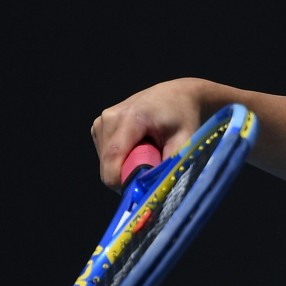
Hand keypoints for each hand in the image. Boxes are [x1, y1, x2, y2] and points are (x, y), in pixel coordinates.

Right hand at [90, 78, 205, 190]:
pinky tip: (139, 144)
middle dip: (129, 172)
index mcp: (131, 117)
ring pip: (105, 161)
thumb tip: (155, 190)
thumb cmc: (185, 117)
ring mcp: (102, 120)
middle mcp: (110, 116)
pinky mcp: (99, 126)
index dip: (122, 181)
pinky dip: (122, 156)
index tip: (141, 189)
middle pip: (108, 164)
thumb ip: (169, 165)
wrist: (178, 95)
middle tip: (154, 162)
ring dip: (126, 164)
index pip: (114, 158)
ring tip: (148, 149)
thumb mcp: (185, 140)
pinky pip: (105, 154)